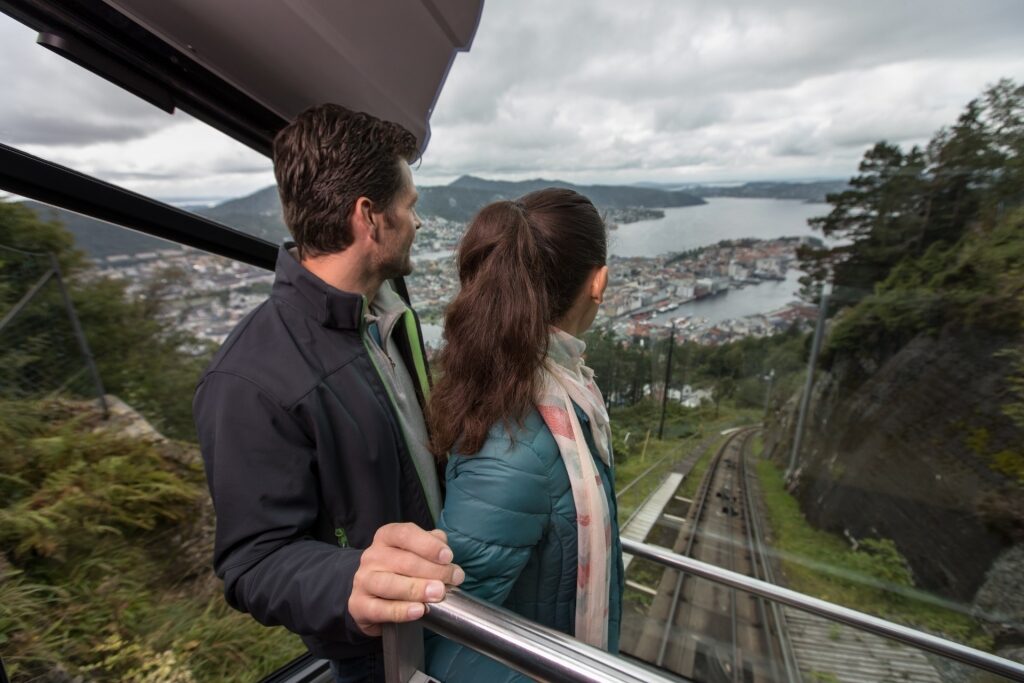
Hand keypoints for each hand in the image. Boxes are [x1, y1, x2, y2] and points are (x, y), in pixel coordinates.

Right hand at [349, 523, 464, 635]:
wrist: (370, 597)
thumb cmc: (399, 571)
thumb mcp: (414, 552)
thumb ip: (431, 545)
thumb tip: (444, 548)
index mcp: (386, 537)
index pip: (405, 534)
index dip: (428, 545)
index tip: (448, 556)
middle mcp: (372, 556)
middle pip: (403, 561)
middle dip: (433, 570)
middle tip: (453, 579)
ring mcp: (363, 580)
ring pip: (389, 583)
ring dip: (417, 589)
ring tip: (438, 593)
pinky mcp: (359, 604)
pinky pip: (380, 609)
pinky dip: (401, 611)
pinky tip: (419, 611)